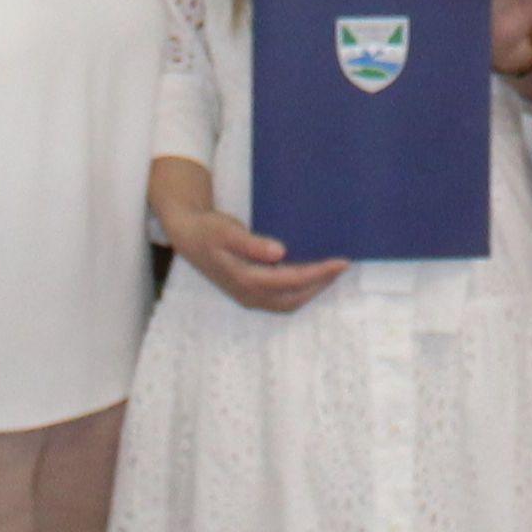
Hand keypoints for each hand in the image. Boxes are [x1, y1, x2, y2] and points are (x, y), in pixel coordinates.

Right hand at [167, 201, 348, 314]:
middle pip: (293, 298)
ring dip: (311, 289)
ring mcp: (249, 296)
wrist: (189, 236)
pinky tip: (310, 272)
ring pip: (288, 301)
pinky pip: (281, 297)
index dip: (317, 274)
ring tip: (331, 271)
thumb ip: (252, 244)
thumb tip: (280, 252)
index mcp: (245, 280)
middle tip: (341, 265)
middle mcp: (249, 294)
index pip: (290, 281)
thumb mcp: (227, 232)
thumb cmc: (209, 230)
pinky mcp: (250, 291)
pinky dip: (300, 289)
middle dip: (320, 284)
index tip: (340, 262)